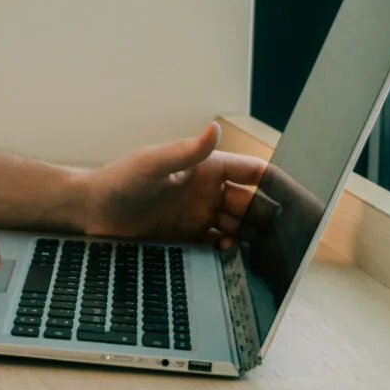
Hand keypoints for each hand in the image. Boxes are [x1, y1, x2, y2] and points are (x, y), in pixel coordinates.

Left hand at [71, 122, 267, 246]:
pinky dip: (231, 255)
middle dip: (269, 217)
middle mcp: (208, 193)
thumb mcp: (151, 165)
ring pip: (240, 229)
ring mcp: (200, 217)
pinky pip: (220, 248)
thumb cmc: (118, 180)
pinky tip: (233, 261)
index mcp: (207, 168)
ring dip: (252, 239)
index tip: (299, 198)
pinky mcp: (189, 240)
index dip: (276, 183)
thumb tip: (214, 128)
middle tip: (285, 236)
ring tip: (265, 254)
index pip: (252, 172)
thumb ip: (184, 152)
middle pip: (252, 204)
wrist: (91, 213)